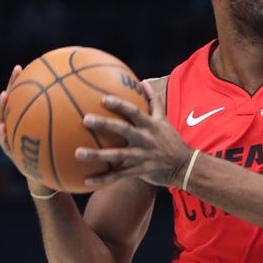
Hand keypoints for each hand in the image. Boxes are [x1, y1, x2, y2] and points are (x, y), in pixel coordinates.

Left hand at [76, 81, 191, 187]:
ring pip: (117, 155)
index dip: (120, 105)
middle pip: (123, 130)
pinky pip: (119, 175)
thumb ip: (153, 101)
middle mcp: (146, 139)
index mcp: (150, 125)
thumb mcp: (164, 119)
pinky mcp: (140, 171)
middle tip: (85, 119)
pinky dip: (104, 179)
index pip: (134, 112)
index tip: (103, 99)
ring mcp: (142, 156)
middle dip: (105, 124)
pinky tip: (86, 180)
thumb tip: (143, 82)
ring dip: (97, 155)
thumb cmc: (171, 140)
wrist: (185, 166)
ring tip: (77, 153)